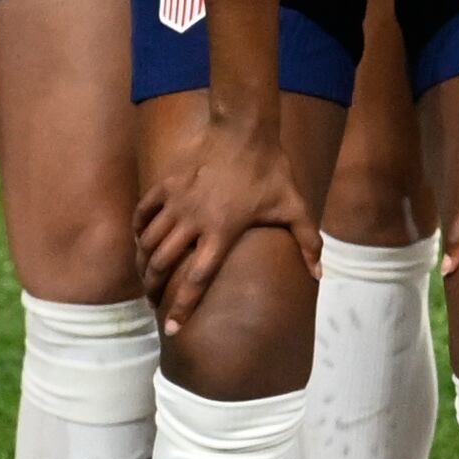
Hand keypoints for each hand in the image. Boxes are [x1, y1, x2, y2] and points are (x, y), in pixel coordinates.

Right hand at [135, 109, 311, 336]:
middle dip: (154, 289)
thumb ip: (307, 241)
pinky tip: (141, 242)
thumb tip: (319, 274)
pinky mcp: (166, 185)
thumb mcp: (294, 206)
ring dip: (143, 265)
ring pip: (148, 242)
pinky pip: (143, 214)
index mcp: (223, 231)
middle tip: (154, 303)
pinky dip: (138, 231)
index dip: (182, 307)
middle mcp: (194, 220)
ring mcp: (177, 202)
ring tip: (146, 279)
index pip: (197, 279)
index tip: (172, 329)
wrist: (244, 129)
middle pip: (162, 264)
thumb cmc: (271, 170)